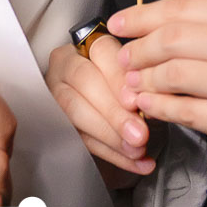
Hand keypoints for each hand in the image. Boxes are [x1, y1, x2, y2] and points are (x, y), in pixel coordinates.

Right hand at [45, 37, 154, 188]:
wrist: (108, 101)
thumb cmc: (123, 82)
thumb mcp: (133, 74)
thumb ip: (139, 83)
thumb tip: (149, 104)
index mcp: (88, 45)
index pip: (102, 51)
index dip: (117, 78)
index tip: (135, 102)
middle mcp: (66, 66)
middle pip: (85, 82)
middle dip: (114, 113)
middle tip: (138, 134)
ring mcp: (57, 93)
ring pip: (77, 112)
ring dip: (110, 136)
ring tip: (137, 151)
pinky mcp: (59, 122)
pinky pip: (81, 139)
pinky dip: (112, 154)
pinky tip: (135, 162)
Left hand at [110, 0, 206, 171]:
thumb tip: (150, 28)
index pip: (181, 7)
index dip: (141, 15)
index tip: (118, 23)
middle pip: (172, 39)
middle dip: (138, 49)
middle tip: (125, 59)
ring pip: (174, 75)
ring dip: (145, 80)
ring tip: (133, 85)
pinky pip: (187, 112)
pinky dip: (159, 108)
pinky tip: (149, 106)